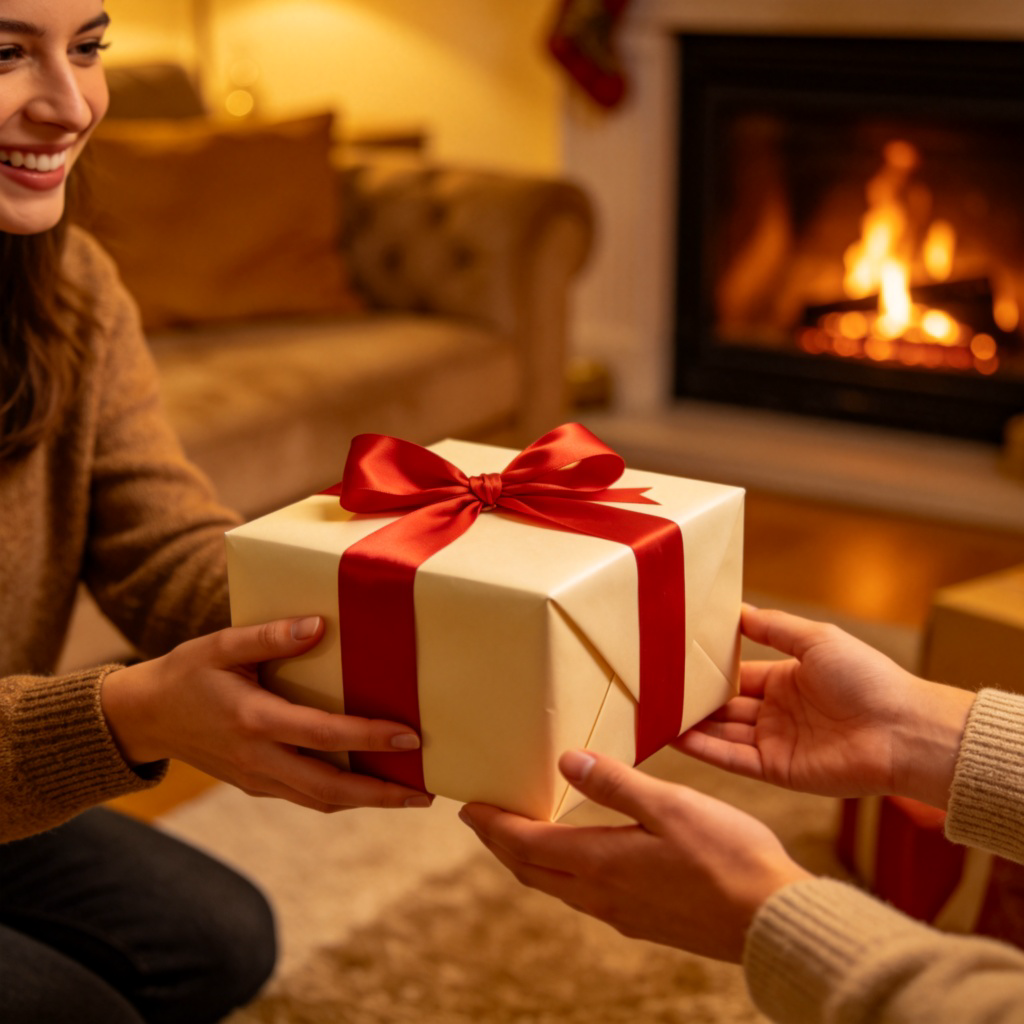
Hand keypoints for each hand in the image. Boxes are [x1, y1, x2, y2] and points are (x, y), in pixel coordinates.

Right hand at [101, 616, 431, 811]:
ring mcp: (257, 779)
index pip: (323, 735)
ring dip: (367, 802)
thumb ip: (269, 636)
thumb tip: (318, 626)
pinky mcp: (256, 785)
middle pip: (330, 788)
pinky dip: (341, 796)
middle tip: (427, 791)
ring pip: (320, 800)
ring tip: (410, 794)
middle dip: (381, 793)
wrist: (144, 718)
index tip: (410, 736)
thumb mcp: (221, 645)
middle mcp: (259, 759)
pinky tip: (369, 787)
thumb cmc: (187, 674)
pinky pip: (306, 797)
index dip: (369, 737)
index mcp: (254, 721)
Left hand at [460, 749, 810, 962]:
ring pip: (555, 885)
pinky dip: (560, 870)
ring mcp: (621, 913)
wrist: (772, 922)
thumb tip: (565, 762)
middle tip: (481, 818)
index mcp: (602, 863)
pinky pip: (582, 895)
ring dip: (528, 858)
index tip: (469, 806)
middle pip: (531, 870)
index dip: (493, 826)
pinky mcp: (643, 921)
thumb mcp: (671, 806)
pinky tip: (577, 857)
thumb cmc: (729, 857)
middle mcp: (602, 895)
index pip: (526, 845)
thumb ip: (616, 783)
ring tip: (519, 832)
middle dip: (500, 842)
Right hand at [675, 605, 973, 807]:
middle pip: (723, 706)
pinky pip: (732, 759)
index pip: (736, 675)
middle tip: (650, 689)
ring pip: (721, 732)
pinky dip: (704, 749)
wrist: (903, 730)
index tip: (673, 659)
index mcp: (787, 680)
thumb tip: (735, 607)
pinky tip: (674, 738)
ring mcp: (775, 743)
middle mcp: (777, 713)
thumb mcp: (816, 639)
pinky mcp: (777, 770)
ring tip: (650, 714)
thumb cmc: (867, 678)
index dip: (707, 670)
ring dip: (689, 725)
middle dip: (691, 700)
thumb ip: (773, 627)